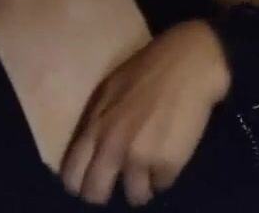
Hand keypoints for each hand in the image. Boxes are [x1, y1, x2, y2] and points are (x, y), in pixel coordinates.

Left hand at [61, 20, 229, 205]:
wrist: (186, 63)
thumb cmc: (146, 69)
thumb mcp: (109, 90)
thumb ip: (98, 120)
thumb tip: (92, 148)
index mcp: (94, 124)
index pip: (72, 172)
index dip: (77, 183)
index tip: (85, 183)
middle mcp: (112, 145)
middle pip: (95, 193)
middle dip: (103, 194)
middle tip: (114, 185)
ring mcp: (140, 157)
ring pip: (135, 196)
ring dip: (141, 186)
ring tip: (148, 170)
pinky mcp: (168, 163)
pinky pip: (163, 184)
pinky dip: (164, 174)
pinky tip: (168, 153)